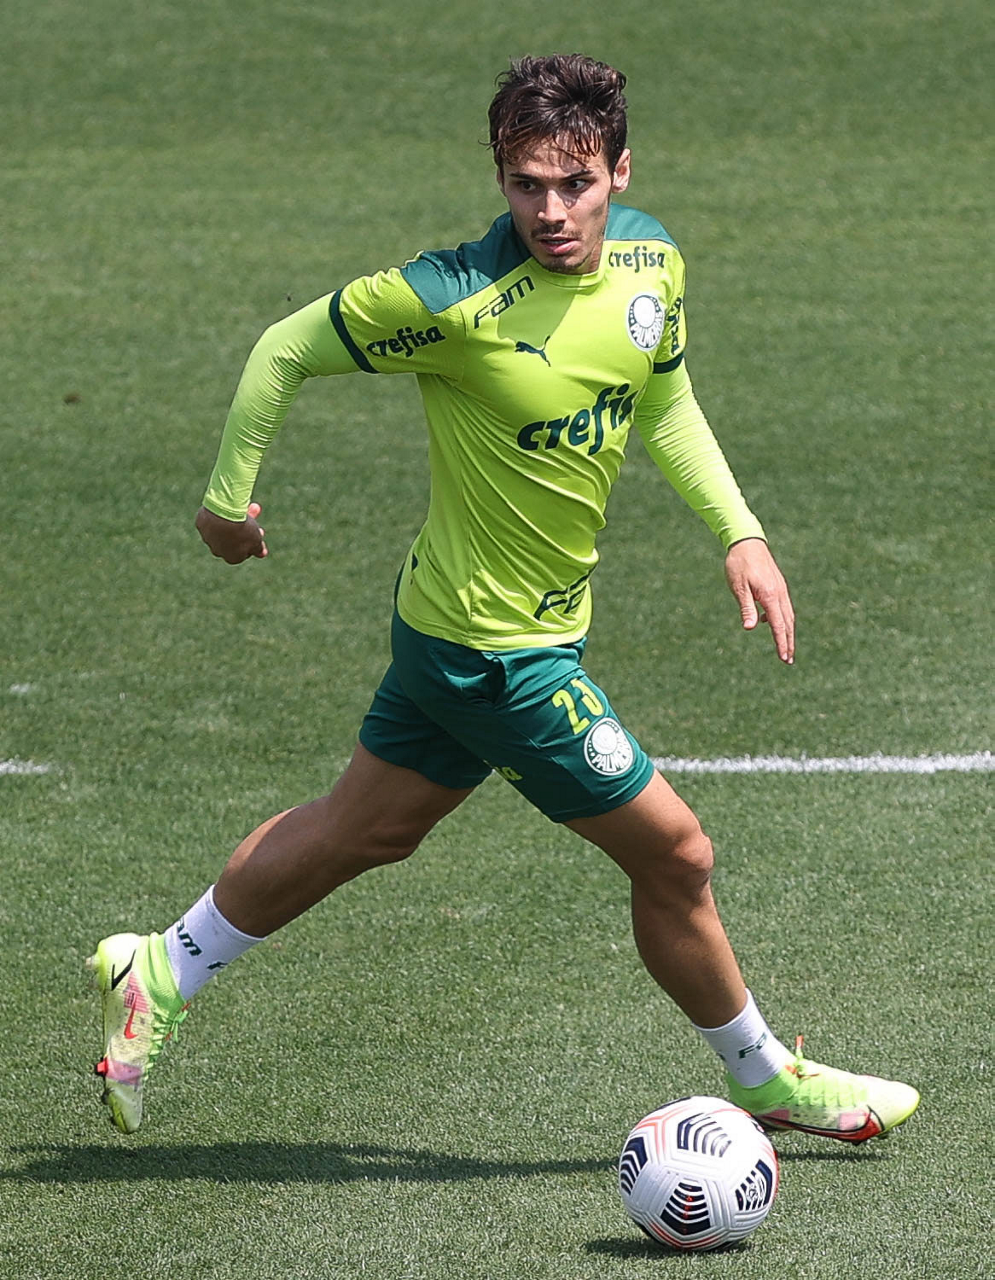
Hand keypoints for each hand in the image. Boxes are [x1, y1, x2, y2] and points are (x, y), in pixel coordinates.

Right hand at [195, 502, 268, 563]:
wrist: (221, 514)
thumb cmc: (242, 530)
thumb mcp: (255, 540)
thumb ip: (258, 548)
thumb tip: (262, 554)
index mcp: (232, 558)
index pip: (244, 552)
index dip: (252, 541)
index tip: (259, 531)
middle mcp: (218, 551)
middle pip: (234, 538)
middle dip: (246, 526)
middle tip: (255, 511)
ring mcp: (208, 537)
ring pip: (224, 527)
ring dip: (236, 516)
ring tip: (244, 504)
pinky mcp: (201, 524)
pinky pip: (213, 518)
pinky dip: (220, 513)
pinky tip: (227, 504)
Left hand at [724, 538, 794, 663]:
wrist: (747, 542)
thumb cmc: (739, 564)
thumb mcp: (738, 588)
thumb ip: (746, 608)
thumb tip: (750, 628)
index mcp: (770, 595)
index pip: (778, 624)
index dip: (781, 642)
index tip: (784, 657)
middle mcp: (779, 593)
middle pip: (788, 623)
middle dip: (788, 642)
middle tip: (788, 659)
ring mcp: (781, 589)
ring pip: (788, 615)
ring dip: (787, 632)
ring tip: (785, 647)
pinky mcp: (778, 585)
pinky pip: (783, 606)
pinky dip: (781, 619)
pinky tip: (768, 622)